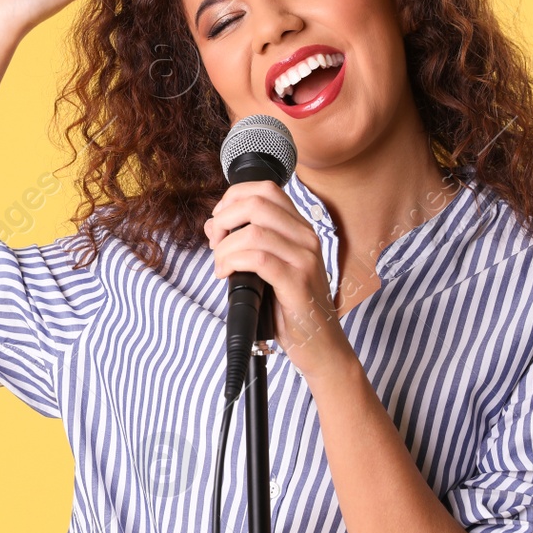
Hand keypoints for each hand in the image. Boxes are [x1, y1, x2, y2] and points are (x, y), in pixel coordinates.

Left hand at [203, 181, 357, 384]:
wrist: (320, 344)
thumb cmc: (291, 307)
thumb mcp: (267, 268)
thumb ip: (243, 242)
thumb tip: (212, 225)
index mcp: (300, 229)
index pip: (266, 189)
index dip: (233, 198)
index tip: (219, 221)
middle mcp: (306, 237)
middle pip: (256, 203)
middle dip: (224, 219)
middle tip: (216, 243)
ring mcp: (305, 259)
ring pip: (253, 232)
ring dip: (225, 248)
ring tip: (220, 266)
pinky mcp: (298, 282)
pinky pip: (258, 258)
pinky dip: (232, 262)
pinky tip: (226, 275)